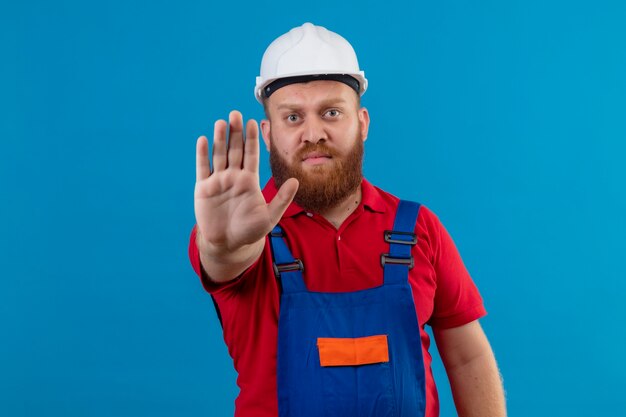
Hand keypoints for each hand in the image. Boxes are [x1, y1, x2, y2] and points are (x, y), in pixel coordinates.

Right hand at [195, 111, 297, 256]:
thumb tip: (296, 181)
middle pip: (234, 150)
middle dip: (235, 133)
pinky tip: (203, 140)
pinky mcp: (203, 188)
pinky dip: (202, 155)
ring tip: (221, 123)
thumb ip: (282, 199)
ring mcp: (218, 181)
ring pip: (219, 155)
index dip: (251, 139)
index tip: (254, 123)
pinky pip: (203, 168)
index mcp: (249, 180)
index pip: (251, 155)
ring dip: (219, 139)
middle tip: (235, 114)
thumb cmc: (250, 231)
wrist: (228, 244)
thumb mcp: (269, 216)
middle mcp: (234, 176)